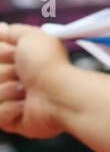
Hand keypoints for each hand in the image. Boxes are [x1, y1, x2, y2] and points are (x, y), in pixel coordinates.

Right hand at [0, 22, 70, 138]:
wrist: (61, 92)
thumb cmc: (48, 64)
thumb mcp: (31, 36)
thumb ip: (12, 32)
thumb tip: (1, 28)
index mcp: (17, 64)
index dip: (2, 54)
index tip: (15, 55)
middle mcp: (15, 82)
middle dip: (3, 71)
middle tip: (21, 73)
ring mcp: (14, 103)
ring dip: (8, 89)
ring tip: (27, 90)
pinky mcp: (15, 123)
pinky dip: (10, 109)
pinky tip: (27, 106)